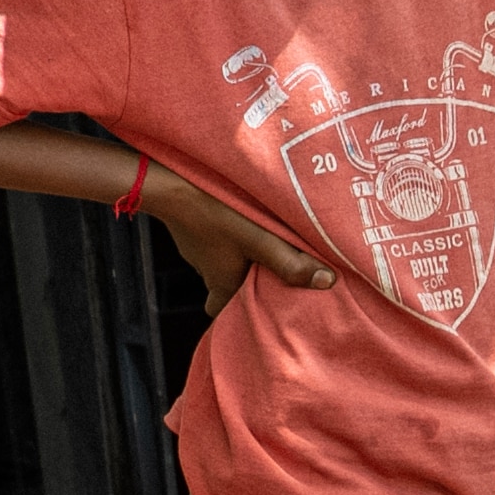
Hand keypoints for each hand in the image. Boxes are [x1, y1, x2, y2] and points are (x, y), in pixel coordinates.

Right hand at [146, 171, 336, 317]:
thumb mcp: (259, 240)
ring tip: (271, 243)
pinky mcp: (195, 224)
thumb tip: (327, 282)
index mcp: (222, 283)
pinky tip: (247, 219)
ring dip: (245, 255)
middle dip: (251, 283)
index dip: (242, 314)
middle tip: (276, 273)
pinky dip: (232, 234)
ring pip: (225, 260)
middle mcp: (207, 270)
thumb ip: (291, 262)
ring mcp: (198, 246)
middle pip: (231, 285)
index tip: (263, 308)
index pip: (225, 312)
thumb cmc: (216, 213)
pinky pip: (217, 237)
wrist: (167, 179)